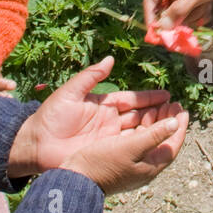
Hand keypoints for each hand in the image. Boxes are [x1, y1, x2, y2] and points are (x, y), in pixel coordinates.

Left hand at [7, 55, 177, 177]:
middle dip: (157, 112)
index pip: (131, 100)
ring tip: (173, 124)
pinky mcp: (105, 152)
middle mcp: (109, 121)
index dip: (149, 98)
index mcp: (103, 105)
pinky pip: (128, 147)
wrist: (35, 145)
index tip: (167, 95)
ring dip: (154, 128)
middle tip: (177, 109)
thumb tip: (110, 60)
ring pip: (137, 131)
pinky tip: (157, 142)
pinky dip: (143, 144)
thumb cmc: (50, 117)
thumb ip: (90, 76)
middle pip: (139, 115)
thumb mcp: (70, 92)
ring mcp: (108, 138)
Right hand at [60, 109, 188, 194]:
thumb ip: (154, 135)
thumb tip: (176, 123)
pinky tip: (138, 117)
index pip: (173, 145)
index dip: (180, 126)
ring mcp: (132, 164)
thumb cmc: (102, 164)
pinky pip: (137, 141)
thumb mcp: (130, 147)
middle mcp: (144, 167)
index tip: (183, 109)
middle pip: (162, 141)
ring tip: (157, 106)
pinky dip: (141, 128)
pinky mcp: (120, 160)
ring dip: (155, 123)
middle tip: (172, 103)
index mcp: (150, 167)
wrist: (74, 181)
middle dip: (168, 121)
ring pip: (149, 140)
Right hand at [143, 0, 212, 31]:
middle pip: (166, 11)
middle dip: (179, 19)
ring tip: (205, 5)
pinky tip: (208, 5)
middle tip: (186, 28)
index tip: (156, 35)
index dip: (152, 19)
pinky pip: (191, 12)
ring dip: (192, 15)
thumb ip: (180, 9)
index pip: (151, 2)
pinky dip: (199, 12)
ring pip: (180, 14)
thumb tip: (163, 27)